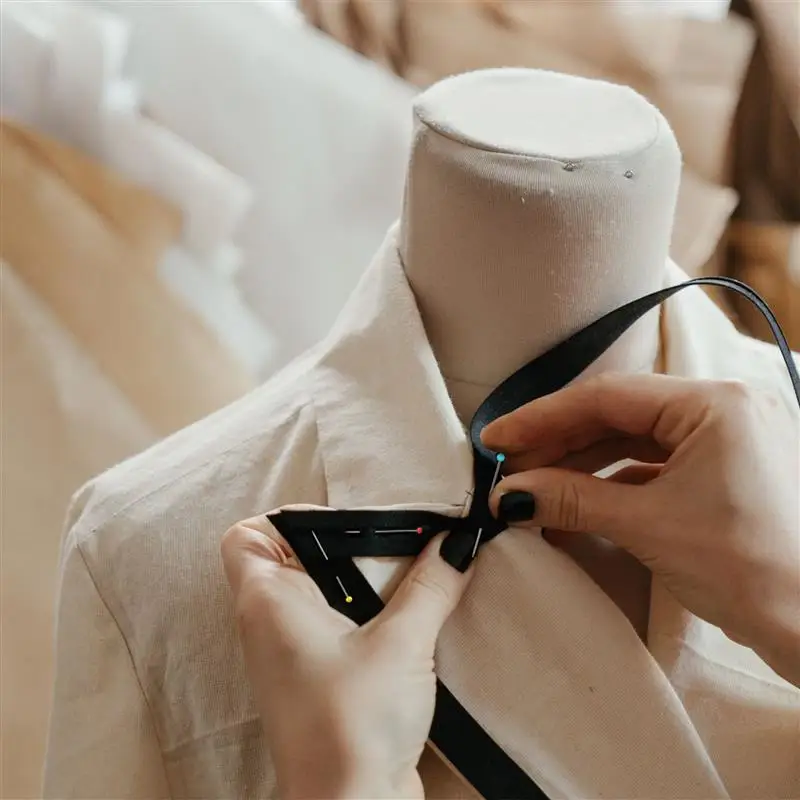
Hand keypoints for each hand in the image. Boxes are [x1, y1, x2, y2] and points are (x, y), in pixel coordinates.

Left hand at [221, 516, 470, 799]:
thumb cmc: (353, 724)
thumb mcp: (401, 643)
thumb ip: (431, 586)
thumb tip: (457, 542)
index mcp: (267, 601)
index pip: (248, 536)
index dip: (285, 517)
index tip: (343, 522)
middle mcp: (271, 623)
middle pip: (295, 556)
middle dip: (346, 544)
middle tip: (397, 538)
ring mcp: (295, 653)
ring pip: (322, 591)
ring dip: (365, 580)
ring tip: (415, 569)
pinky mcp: (321, 677)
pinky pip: (339, 624)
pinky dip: (370, 612)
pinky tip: (414, 611)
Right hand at [482, 374, 799, 685]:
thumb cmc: (754, 572)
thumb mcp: (649, 526)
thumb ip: (571, 499)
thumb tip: (510, 493)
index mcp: (715, 403)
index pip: (606, 396)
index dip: (541, 417)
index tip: (496, 438)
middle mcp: (723, 409)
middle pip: (618, 414)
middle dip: (558, 443)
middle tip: (508, 468)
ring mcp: (726, 440)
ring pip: (633, 440)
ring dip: (580, 464)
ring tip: (534, 487)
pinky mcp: (724, 473)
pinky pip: (654, 465)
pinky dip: (612, 482)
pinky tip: (577, 502)